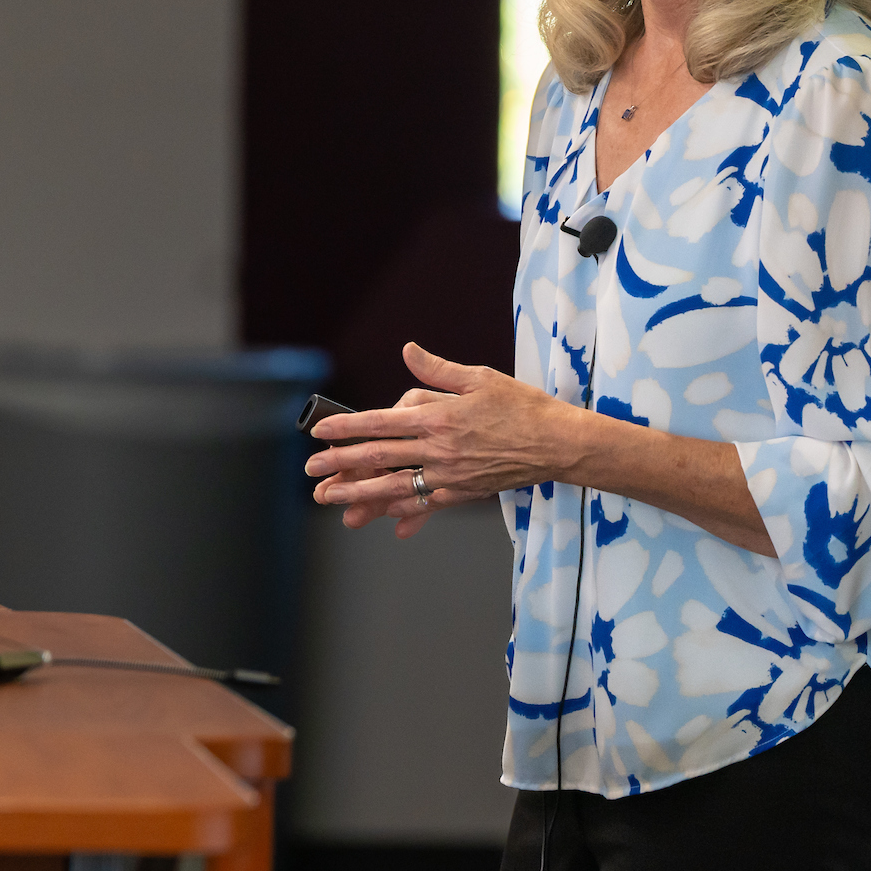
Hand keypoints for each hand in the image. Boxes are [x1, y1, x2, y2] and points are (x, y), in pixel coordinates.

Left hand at [305, 343, 583, 539]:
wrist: (558, 444)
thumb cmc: (522, 406)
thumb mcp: (479, 377)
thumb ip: (437, 370)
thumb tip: (407, 351)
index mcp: (439, 417)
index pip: (381, 422)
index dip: (347, 427)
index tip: (321, 432)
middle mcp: (439, 449)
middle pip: (380, 458)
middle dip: (341, 465)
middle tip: (312, 472)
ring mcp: (450, 476)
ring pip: (396, 487)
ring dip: (360, 495)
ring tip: (332, 501)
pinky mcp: (464, 493)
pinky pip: (427, 504)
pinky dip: (405, 512)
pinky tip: (385, 519)